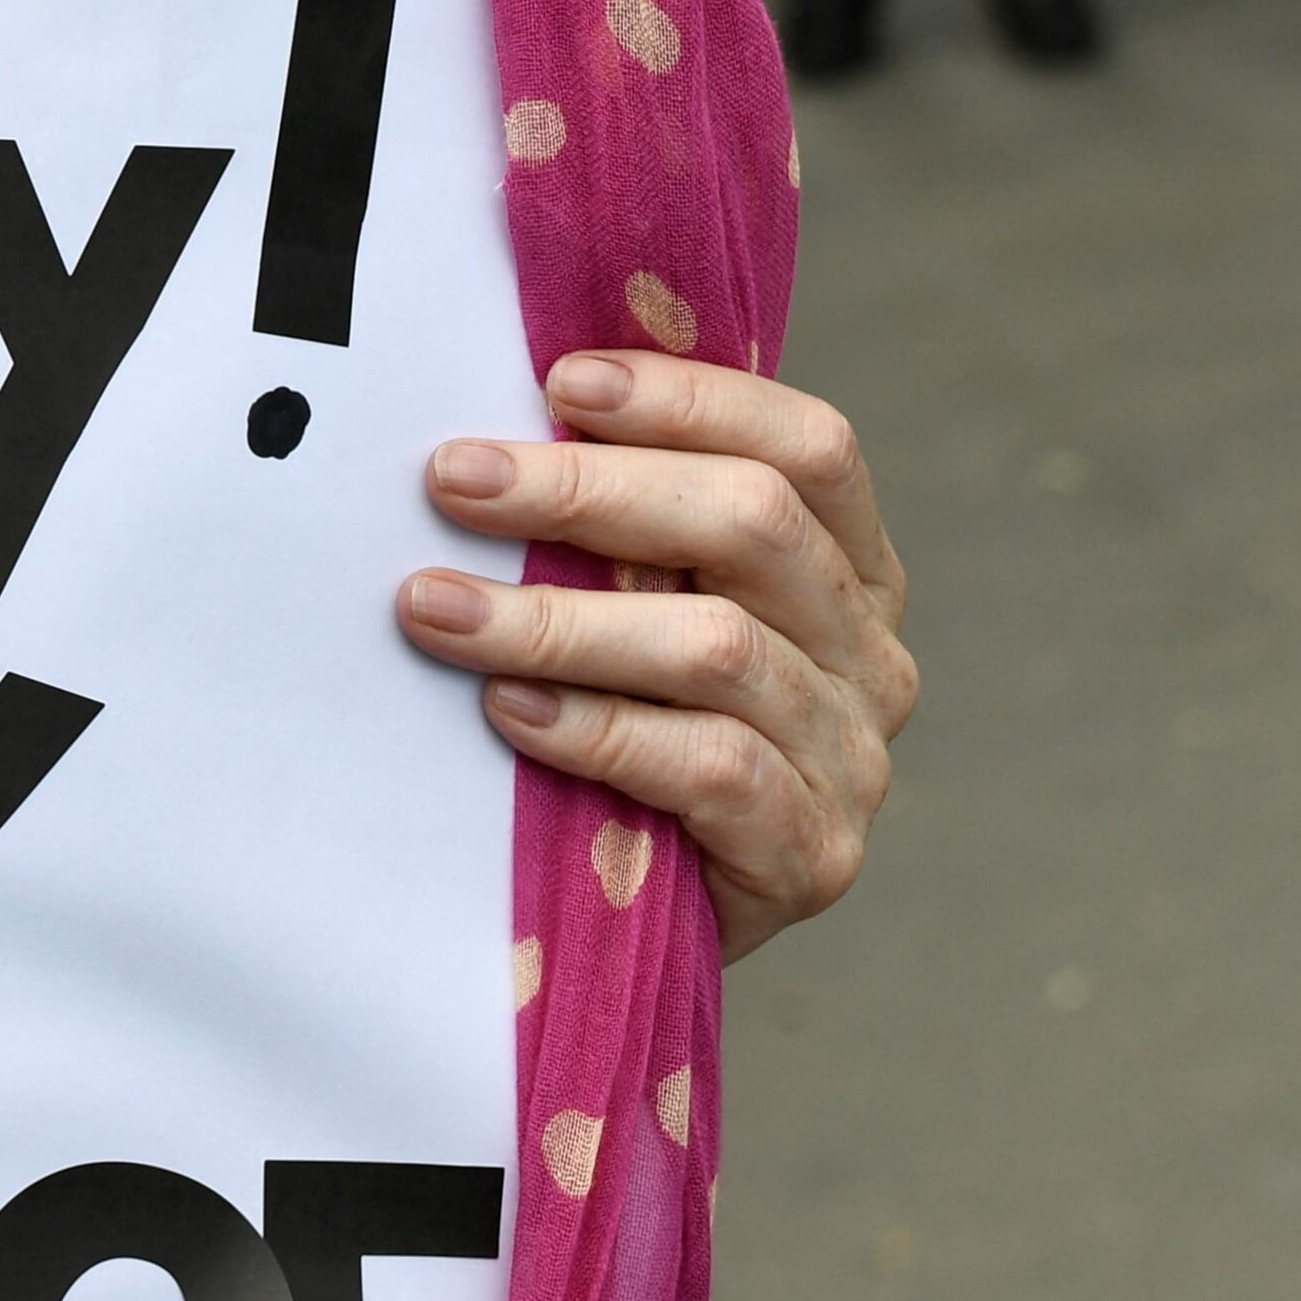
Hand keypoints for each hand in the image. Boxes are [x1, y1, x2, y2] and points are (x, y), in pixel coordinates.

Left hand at [392, 352, 914, 960]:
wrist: (649, 919)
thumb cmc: (628, 727)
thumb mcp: (639, 611)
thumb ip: (618, 531)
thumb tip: (494, 424)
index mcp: (848, 564)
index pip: (806, 447)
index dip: (690, 400)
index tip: (558, 381)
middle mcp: (868, 650)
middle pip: (752, 526)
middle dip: (585, 491)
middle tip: (452, 478)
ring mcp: (852, 755)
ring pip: (715, 646)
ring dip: (556, 618)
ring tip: (432, 606)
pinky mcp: (811, 852)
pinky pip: (707, 768)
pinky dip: (593, 729)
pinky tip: (504, 712)